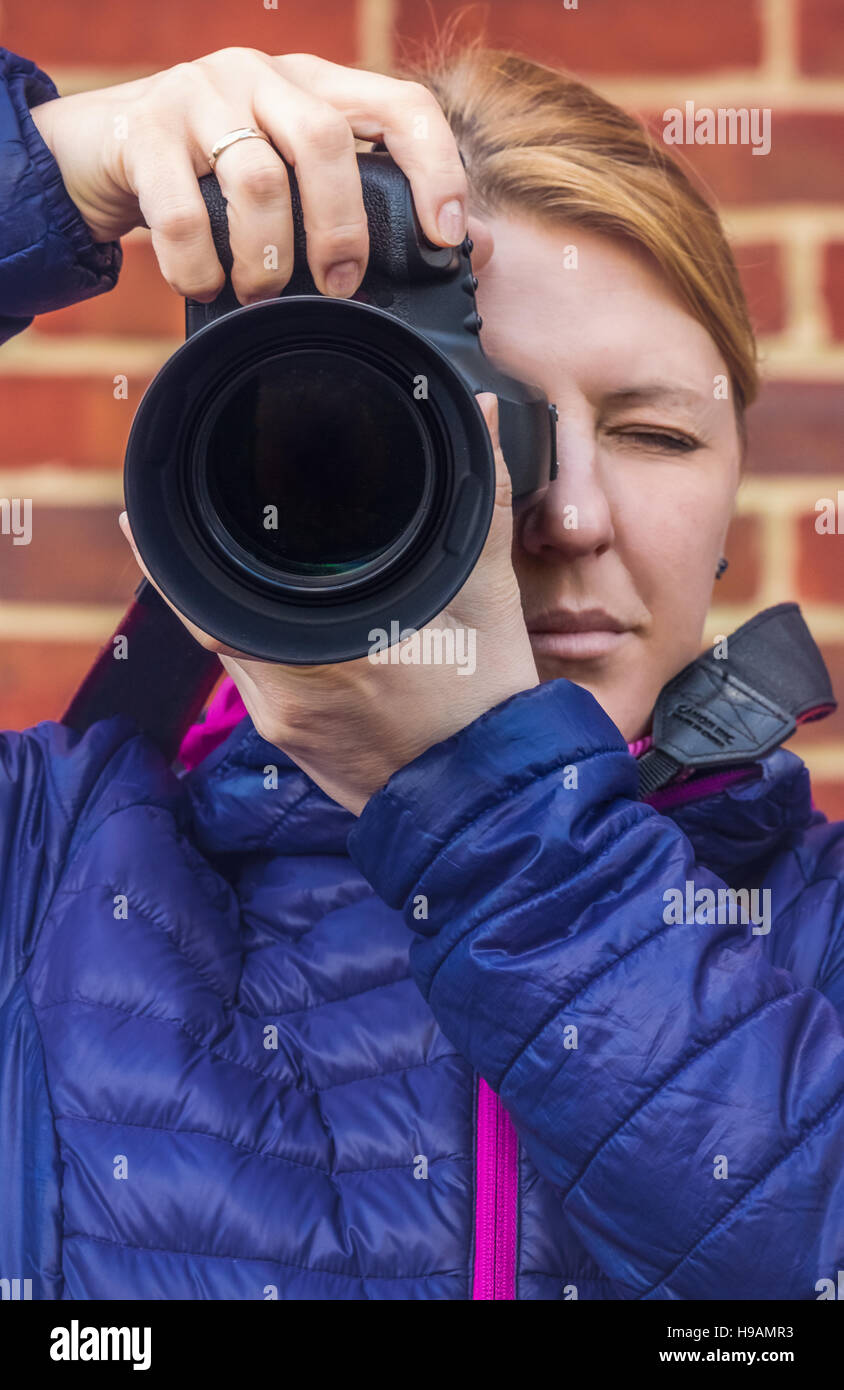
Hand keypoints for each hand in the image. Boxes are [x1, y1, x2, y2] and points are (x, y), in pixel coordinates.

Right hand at [29, 47, 468, 304]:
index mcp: (314, 84)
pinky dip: (199, 265)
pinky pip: (182, 210)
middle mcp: (261, 75)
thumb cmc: (215, 176)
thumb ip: (362, 200)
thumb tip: (471, 247)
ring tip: (261, 295)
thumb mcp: (290, 174)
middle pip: (324, 142)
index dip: (435, 168)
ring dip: (268, 257)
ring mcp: (199, 94)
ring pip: (257, 177)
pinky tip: (205, 287)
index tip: (445, 236)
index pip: (399, 104)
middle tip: (339, 288)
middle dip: (341, 229)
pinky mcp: (143, 130)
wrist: (99, 151)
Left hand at [119, 393, 538, 814]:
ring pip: (227, 656)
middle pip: (208, 622)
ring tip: (213, 562)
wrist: (487, 799)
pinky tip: (262, 623)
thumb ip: (481, 502)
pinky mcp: (296, 747)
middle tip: (170, 521)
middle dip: (189, 570)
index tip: (140, 513)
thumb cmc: (487, 706)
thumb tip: (480, 417)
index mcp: (323, 655)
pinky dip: (245, 645)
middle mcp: (286, 698)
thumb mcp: (489, 597)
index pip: (212, 598)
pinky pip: (252, 685)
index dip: (168, 554)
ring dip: (216, 608)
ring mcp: (285, 729)